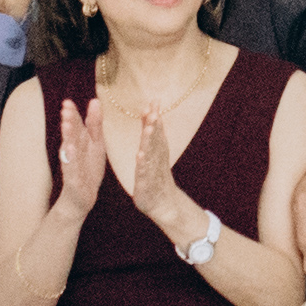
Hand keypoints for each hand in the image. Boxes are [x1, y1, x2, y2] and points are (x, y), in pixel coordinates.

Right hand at [50, 98, 107, 221]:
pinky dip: (71, 159)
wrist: (80, 200)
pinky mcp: (74, 181)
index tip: (68, 101)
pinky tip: (69, 149)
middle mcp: (75, 152)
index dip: (74, 114)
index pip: (77, 125)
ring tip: (65, 124)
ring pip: (70, 149)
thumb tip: (94, 100)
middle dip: (69, 121)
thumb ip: (94, 124)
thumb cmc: (87, 170)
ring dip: (68, 137)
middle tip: (66, 106)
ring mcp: (73, 166)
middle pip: (72, 135)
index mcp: (82, 143)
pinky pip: (72, 169)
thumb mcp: (95, 145)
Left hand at [125, 101, 196, 239]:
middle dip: (154, 123)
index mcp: (157, 151)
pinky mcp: (145, 184)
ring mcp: (151, 171)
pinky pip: (144, 172)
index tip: (154, 100)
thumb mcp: (155, 155)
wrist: (165, 204)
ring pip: (151, 153)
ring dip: (150, 140)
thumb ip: (152, 136)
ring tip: (149, 127)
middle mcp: (156, 159)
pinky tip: (140, 155)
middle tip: (154, 108)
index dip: (154, 116)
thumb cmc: (157, 177)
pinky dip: (143, 164)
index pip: (156, 131)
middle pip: (155, 139)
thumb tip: (151, 115)